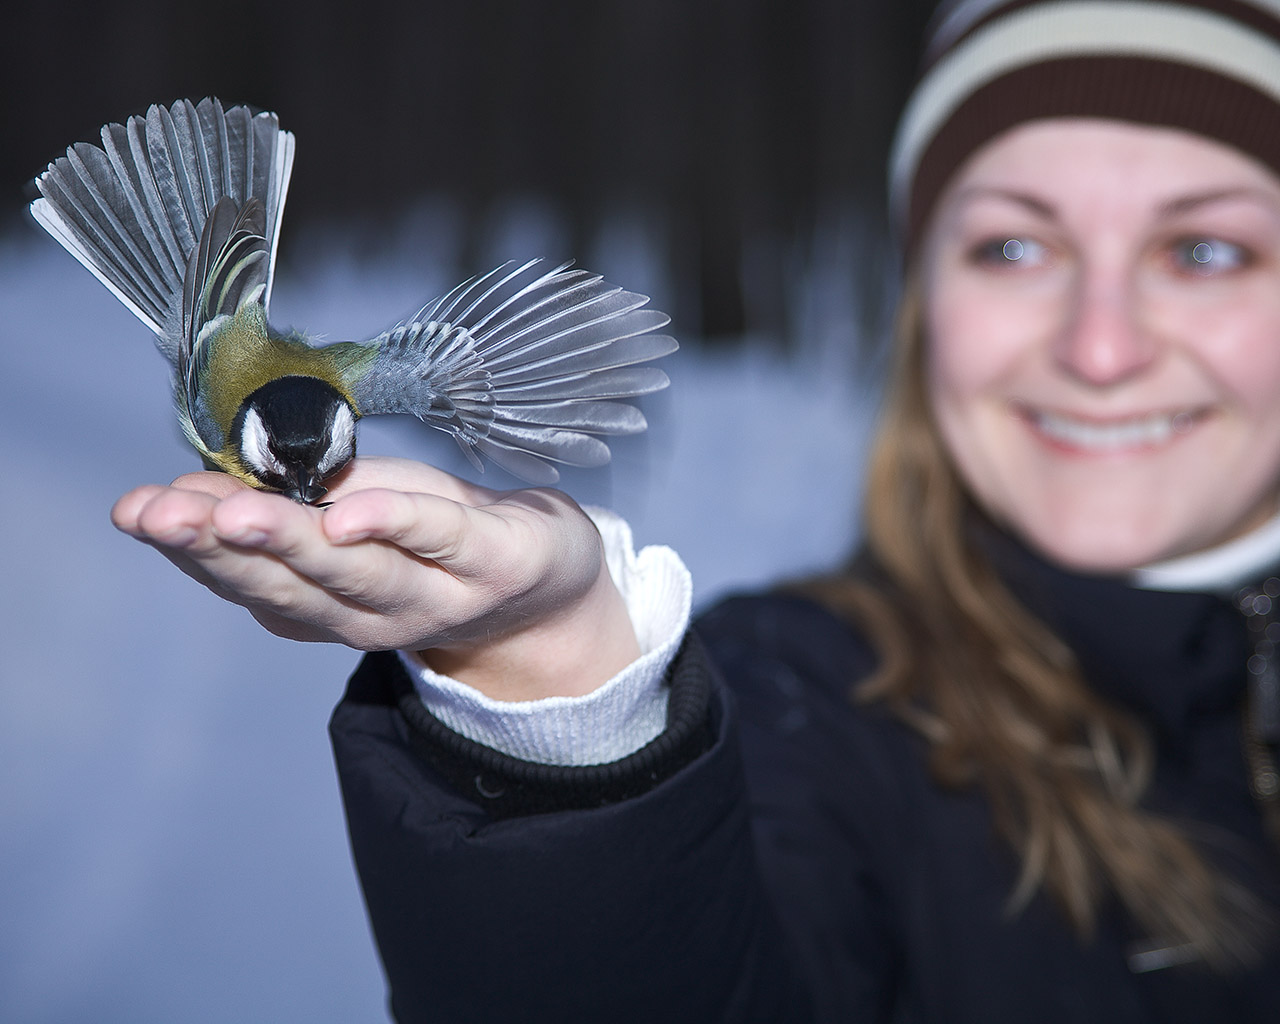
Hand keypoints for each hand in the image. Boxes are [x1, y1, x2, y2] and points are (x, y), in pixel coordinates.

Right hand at [110, 456, 640, 700]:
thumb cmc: (430, 536)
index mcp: (324, 600)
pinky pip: (441, 539)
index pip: (248, 577)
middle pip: (292, 584)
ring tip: (238, 513)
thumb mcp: (343, 511)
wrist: (545, 579)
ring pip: (357, 573)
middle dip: (223, 547)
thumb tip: (180, 490)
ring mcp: (436, 594)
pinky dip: (395, 525)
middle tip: (164, 514)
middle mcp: (371, 613)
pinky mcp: (495, 560)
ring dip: (294, 542)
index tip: (135, 510)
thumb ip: (271, 509)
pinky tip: (352, 515)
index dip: (189, 547)